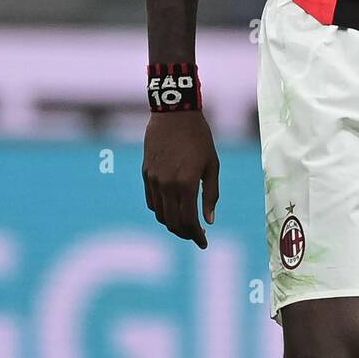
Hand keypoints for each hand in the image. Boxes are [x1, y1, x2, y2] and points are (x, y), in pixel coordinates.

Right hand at [142, 111, 219, 248]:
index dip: (196, 236)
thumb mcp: (212, 165)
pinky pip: (151, 202)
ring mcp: (153, 180)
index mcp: (185, 184)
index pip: (188, 221)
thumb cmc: (199, 138)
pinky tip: (173, 209)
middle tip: (197, 235)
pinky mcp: (146, 174)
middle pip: (172, 223)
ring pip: (160, 215)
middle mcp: (166, 185)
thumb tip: (209, 221)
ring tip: (186, 224)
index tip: (204, 243)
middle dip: (185, 234)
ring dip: (172, 224)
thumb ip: (211, 194)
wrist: (174, 113)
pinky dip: (161, 211)